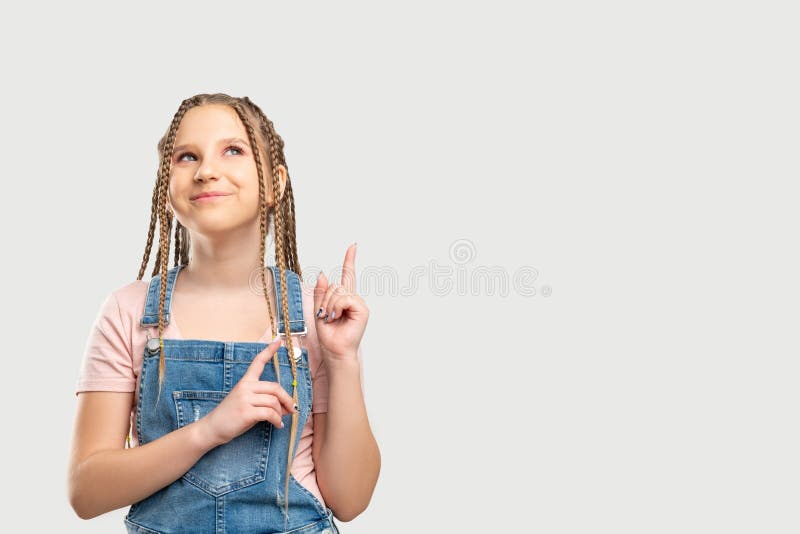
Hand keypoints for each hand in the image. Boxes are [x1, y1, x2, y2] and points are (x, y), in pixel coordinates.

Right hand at [199, 337, 296, 446]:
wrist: (212, 428)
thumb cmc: (231, 415)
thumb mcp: (245, 401)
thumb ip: (262, 399)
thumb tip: (285, 405)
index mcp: (245, 381)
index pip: (258, 362)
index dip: (270, 351)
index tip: (279, 340)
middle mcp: (245, 387)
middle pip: (275, 387)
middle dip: (287, 399)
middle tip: (292, 409)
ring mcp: (245, 399)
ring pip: (274, 401)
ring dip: (281, 412)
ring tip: (280, 420)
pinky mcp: (246, 412)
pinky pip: (269, 413)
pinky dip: (277, 420)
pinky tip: (277, 425)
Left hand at [314, 243, 368, 360]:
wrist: (335, 351)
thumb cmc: (329, 336)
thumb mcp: (318, 310)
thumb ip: (321, 292)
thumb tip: (323, 274)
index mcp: (344, 299)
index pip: (348, 275)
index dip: (349, 260)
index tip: (353, 246)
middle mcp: (353, 299)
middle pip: (335, 285)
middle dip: (325, 300)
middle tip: (325, 316)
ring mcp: (359, 304)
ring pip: (338, 291)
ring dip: (329, 305)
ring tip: (331, 318)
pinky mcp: (362, 309)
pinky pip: (344, 298)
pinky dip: (336, 307)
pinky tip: (337, 317)